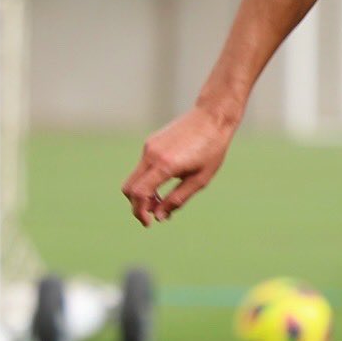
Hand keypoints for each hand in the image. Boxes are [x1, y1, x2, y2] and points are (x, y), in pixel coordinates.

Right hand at [122, 105, 238, 225]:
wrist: (212, 117)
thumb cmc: (212, 149)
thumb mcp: (200, 179)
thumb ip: (178, 199)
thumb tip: (159, 216)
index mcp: (165, 165)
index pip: (140, 193)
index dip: (140, 211)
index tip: (149, 223)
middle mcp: (152, 155)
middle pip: (129, 187)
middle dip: (137, 205)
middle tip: (153, 215)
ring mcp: (149, 147)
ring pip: (134, 177)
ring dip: (143, 193)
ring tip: (161, 200)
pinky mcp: (151, 142)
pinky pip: (142, 166)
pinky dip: (147, 179)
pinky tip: (164, 182)